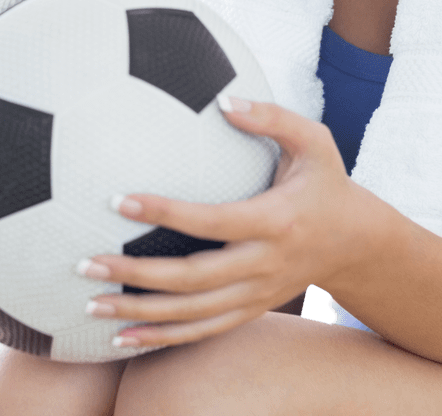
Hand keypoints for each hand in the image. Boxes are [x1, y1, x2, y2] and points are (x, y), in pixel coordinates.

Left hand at [76, 96, 360, 349]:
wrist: (356, 242)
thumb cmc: (327, 181)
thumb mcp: (316, 141)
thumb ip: (272, 118)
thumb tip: (224, 101)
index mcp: (275, 221)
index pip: (212, 221)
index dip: (166, 213)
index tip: (119, 200)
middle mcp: (263, 265)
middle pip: (192, 280)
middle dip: (135, 275)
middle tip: (85, 263)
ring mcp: (256, 295)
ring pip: (191, 315)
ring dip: (138, 314)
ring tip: (89, 306)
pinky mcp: (250, 310)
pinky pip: (201, 332)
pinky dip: (161, 339)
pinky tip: (120, 339)